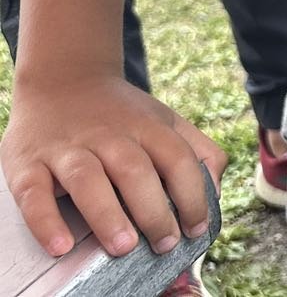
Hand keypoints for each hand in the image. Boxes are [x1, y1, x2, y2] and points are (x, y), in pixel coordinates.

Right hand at [1, 75, 225, 258]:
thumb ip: (197, 151)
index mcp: (147, 127)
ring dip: (108, 215)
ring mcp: (67, 149)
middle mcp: (108, 136)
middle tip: (164, 244)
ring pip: (88, 180)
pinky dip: (46, 221)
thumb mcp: (165, 121)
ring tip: (124, 247)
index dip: (192, 195)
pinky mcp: (29, 164)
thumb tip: (217, 193)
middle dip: (154, 211)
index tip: (196, 229)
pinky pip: (34, 194)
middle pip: (135, 171)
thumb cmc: (122, 114)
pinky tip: (61, 245)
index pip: (177, 160)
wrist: (63, 79)